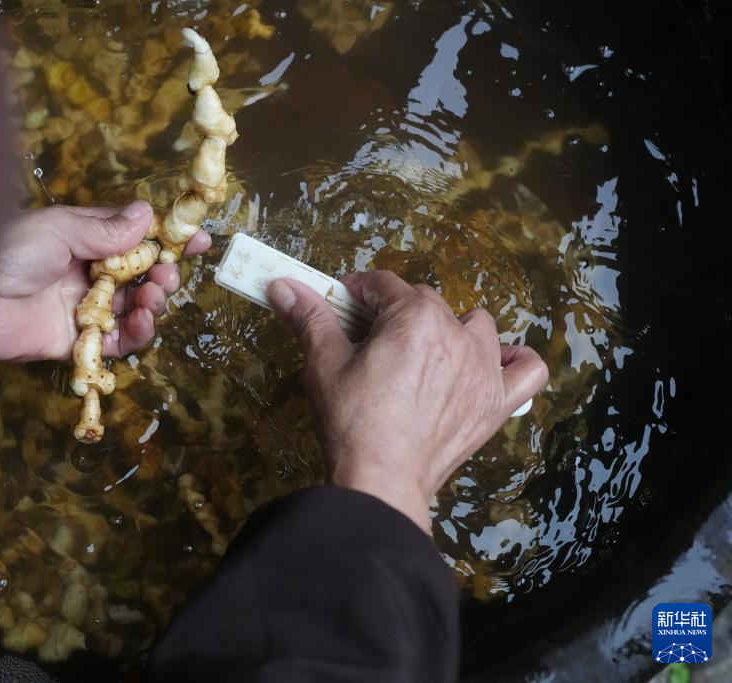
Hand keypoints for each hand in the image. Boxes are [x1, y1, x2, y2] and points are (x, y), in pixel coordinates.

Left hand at [0, 200, 209, 375]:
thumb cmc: (8, 254)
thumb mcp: (58, 230)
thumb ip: (105, 229)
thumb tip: (148, 214)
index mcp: (84, 239)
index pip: (134, 237)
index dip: (167, 239)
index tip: (197, 240)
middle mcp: (90, 272)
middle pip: (142, 275)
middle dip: (163, 273)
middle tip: (167, 274)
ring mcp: (87, 307)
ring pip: (135, 307)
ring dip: (153, 302)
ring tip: (153, 297)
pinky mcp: (80, 341)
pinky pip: (119, 340)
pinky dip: (136, 333)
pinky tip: (141, 321)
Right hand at [267, 271, 547, 533]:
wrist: (381, 480)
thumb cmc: (352, 422)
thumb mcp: (323, 363)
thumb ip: (309, 317)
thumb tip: (284, 285)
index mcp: (415, 317)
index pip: (384, 285)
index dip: (358, 292)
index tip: (342, 304)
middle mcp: (457, 335)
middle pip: (425, 303)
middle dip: (395, 314)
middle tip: (366, 341)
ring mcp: (483, 369)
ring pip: (476, 325)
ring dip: (452, 330)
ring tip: (423, 354)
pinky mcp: (495, 403)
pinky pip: (527, 370)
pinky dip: (514, 363)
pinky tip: (492, 366)